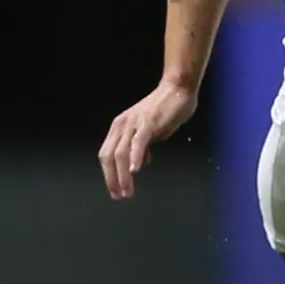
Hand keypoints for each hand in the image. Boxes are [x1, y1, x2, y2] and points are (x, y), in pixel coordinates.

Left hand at [98, 79, 199, 199]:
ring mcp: (134, 124)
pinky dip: (135, 157)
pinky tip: (136, 170)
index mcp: (120, 127)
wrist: (178, 88)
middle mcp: (122, 125)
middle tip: (119, 195)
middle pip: (108, 156)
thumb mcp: (150, 131)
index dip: (109, 174)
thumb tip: (140, 162)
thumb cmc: (166, 109)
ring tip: (128, 190)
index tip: (116, 190)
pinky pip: (138, 142)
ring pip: (121, 153)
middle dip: (112, 179)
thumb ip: (142, 146)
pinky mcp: (148, 123)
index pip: (107, 155)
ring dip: (122, 175)